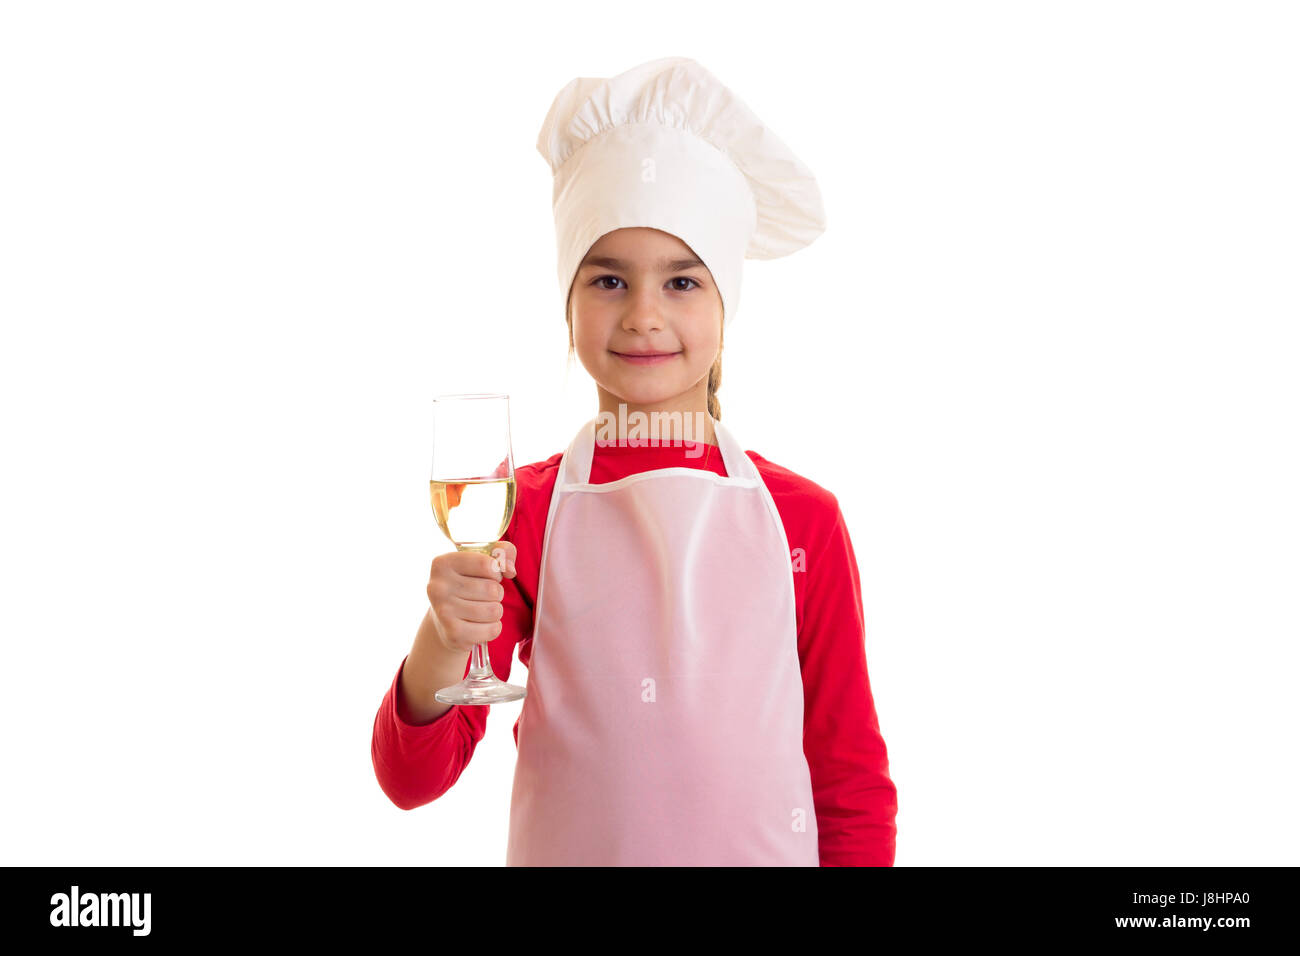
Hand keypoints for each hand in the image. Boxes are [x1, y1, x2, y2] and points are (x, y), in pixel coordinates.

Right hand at [426, 540, 517, 655]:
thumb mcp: (483, 560)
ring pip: (494, 610)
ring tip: (482, 609)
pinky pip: (492, 630)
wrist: (444, 621)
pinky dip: (493, 628)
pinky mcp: (453, 634)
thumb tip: (510, 570)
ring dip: (495, 611)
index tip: (488, 575)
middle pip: (492, 589)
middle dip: (496, 593)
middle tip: (483, 596)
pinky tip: (479, 625)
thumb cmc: (469, 584)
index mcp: (443, 564)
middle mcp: (438, 587)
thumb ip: (503, 551)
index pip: (488, 564)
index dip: (496, 572)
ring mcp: (444, 612)